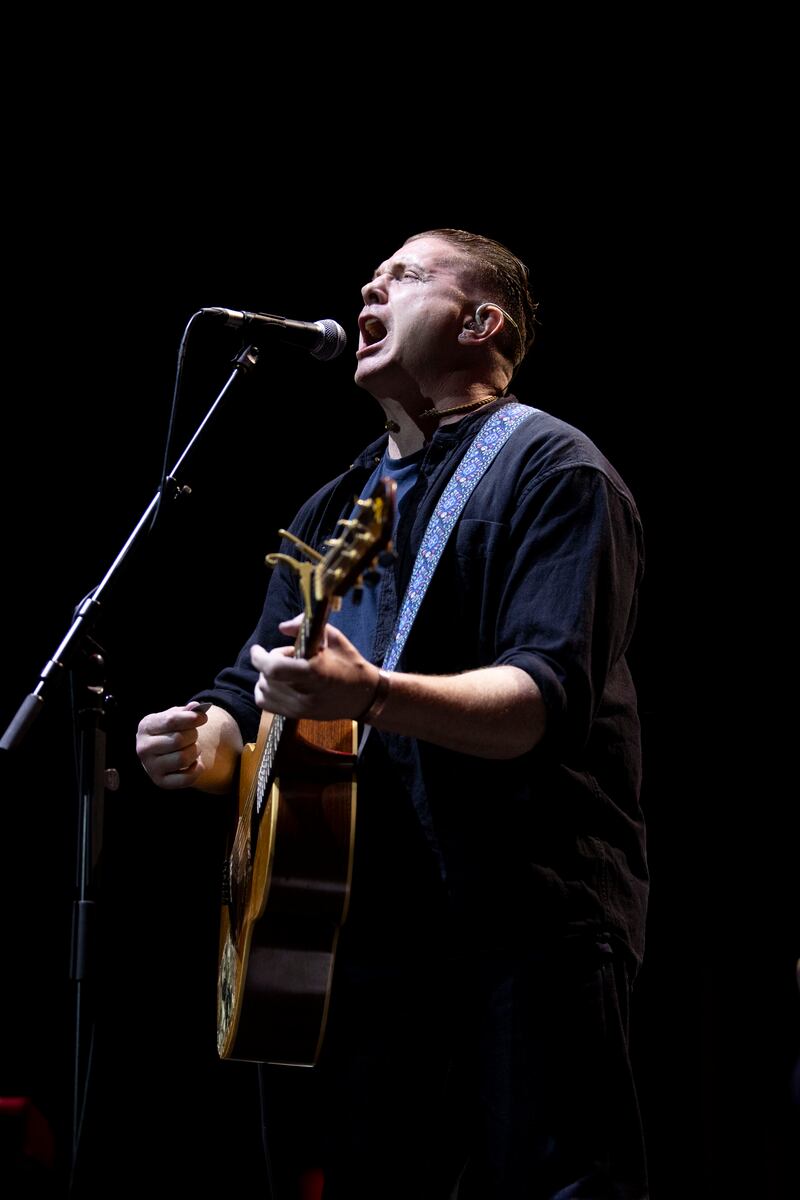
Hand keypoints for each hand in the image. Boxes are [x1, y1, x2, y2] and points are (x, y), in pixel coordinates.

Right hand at [136, 702, 208, 788]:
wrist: (165, 751)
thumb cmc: (171, 730)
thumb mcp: (176, 717)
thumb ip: (187, 711)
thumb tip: (195, 707)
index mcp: (146, 727)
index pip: (171, 721)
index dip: (191, 718)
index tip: (203, 718)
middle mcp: (143, 748)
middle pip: (178, 740)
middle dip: (193, 736)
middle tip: (194, 735)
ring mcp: (150, 767)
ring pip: (182, 759)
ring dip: (195, 752)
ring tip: (193, 748)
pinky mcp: (160, 782)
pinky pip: (186, 778)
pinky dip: (197, 770)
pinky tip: (195, 763)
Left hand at [250, 616, 378, 720]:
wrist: (364, 696)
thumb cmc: (350, 664)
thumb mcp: (333, 638)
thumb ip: (305, 628)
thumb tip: (282, 627)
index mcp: (315, 672)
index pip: (274, 668)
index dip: (259, 657)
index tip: (257, 649)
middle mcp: (304, 693)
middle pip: (267, 676)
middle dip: (271, 661)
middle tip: (290, 655)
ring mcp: (300, 708)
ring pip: (263, 690)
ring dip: (267, 676)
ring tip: (287, 670)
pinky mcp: (297, 716)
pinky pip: (265, 703)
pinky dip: (265, 690)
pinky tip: (278, 683)